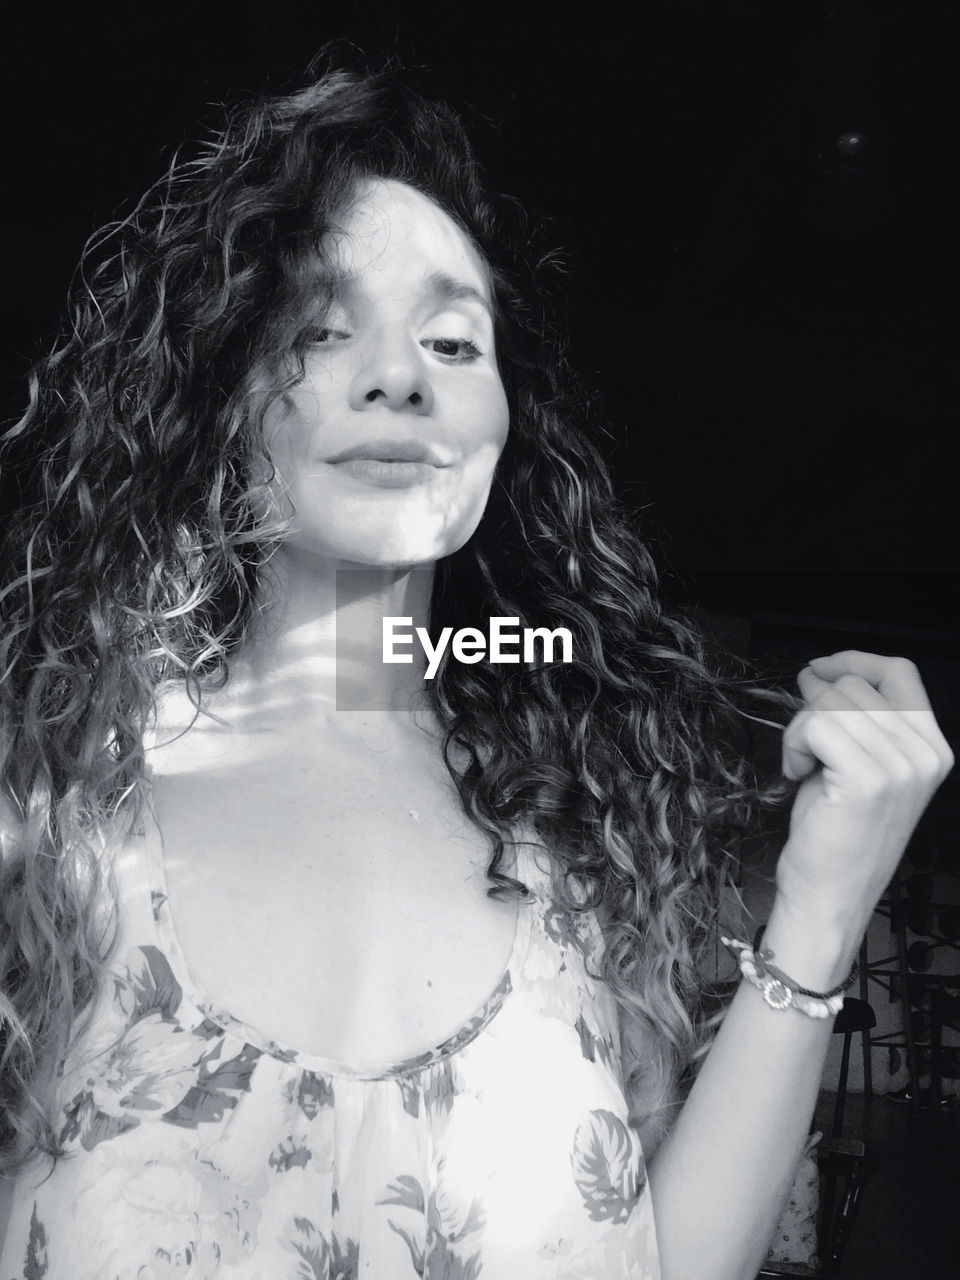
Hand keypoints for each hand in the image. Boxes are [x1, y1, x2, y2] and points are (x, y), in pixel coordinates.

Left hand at [775, 651, 952, 938]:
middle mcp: (925, 754)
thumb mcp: (859, 764)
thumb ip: (856, 720)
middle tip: (801, 737)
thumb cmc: (837, 836)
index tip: (821, 667)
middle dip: (814, 704)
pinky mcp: (868, 779)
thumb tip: (821, 676)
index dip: (854, 661)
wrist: (830, 896)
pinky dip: (793, 744)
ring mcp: (902, 766)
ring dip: (800, 729)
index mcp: (932, 748)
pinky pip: (814, 725)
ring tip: (804, 765)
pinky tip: (798, 773)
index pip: (900, 672)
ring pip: (830, 703)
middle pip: (855, 685)